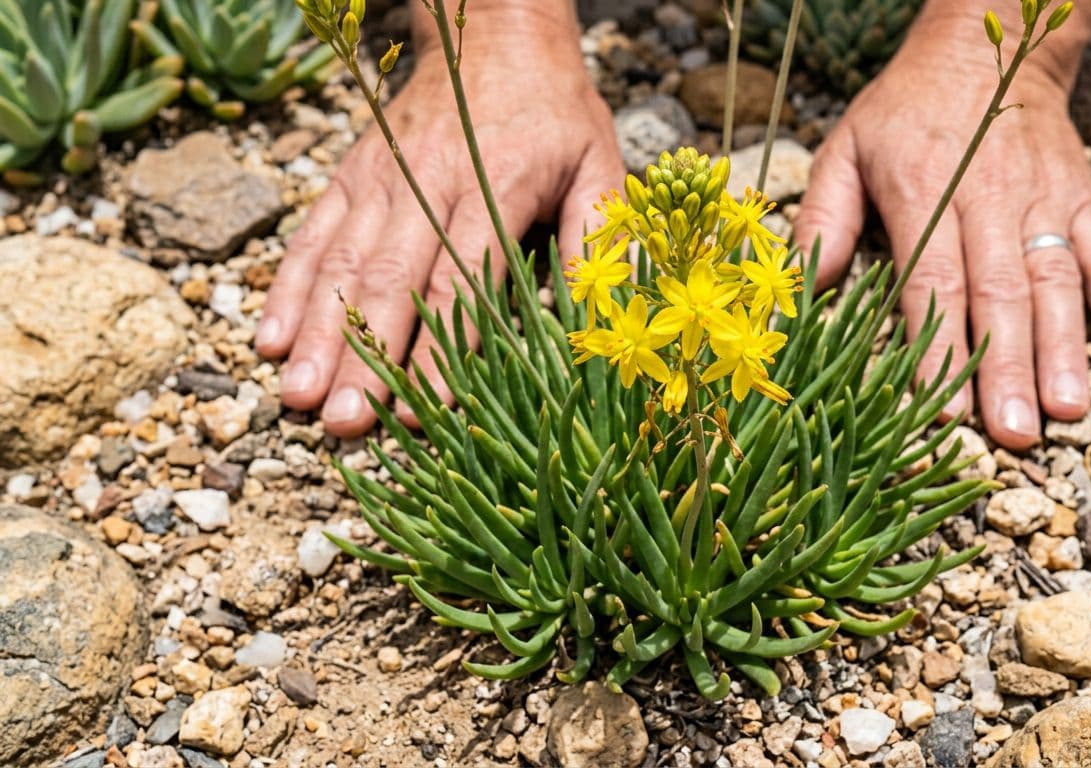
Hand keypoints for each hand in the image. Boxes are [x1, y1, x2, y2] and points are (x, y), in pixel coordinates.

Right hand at [256, 4, 622, 436]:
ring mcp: (380, 178)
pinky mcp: (350, 175)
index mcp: (496, 183)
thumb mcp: (599, 162)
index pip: (463, 278)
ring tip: (298, 398)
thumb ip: (596, 238)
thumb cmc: (557, 111)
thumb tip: (596, 316)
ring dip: (316, 335)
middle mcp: (427, 182)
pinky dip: (287, 289)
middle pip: (390, 280)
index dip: (444, 346)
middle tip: (345, 423)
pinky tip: (267, 340)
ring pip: (342, 264)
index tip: (431, 408)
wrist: (494, 32)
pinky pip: (313, 236)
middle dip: (365, 357)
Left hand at [793, 7, 1090, 449]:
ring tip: (1065, 410)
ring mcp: (1042, 198)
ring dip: (1063, 349)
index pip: (932, 280)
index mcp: (923, 188)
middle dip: (1007, 368)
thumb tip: (806, 295)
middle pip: (1000, 293)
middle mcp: (988, 196)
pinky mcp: (1080, 196)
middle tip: (1013, 433)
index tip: (940, 409)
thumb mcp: (845, 149)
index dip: (938, 345)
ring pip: (1056, 281)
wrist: (990, 45)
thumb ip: (823, 221)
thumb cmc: (904, 111)